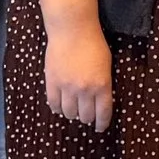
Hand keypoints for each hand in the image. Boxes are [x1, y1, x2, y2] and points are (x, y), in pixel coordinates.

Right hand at [34, 0, 113, 131]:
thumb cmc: (94, 45)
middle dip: (87, 118)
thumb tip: (99, 102)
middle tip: (86, 117)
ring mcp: (67, 87)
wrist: (73, 30)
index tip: (100, 128)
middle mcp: (85, 90)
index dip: (102, 123)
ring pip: (69, 112)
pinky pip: (53, 103)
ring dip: (72, 114)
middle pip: (85, 116)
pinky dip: (57, 108)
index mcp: (102, 85)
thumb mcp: (106, 66)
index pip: (103, 113)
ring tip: (73, 110)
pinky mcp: (52, 82)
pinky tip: (60, 107)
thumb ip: (103, 85)